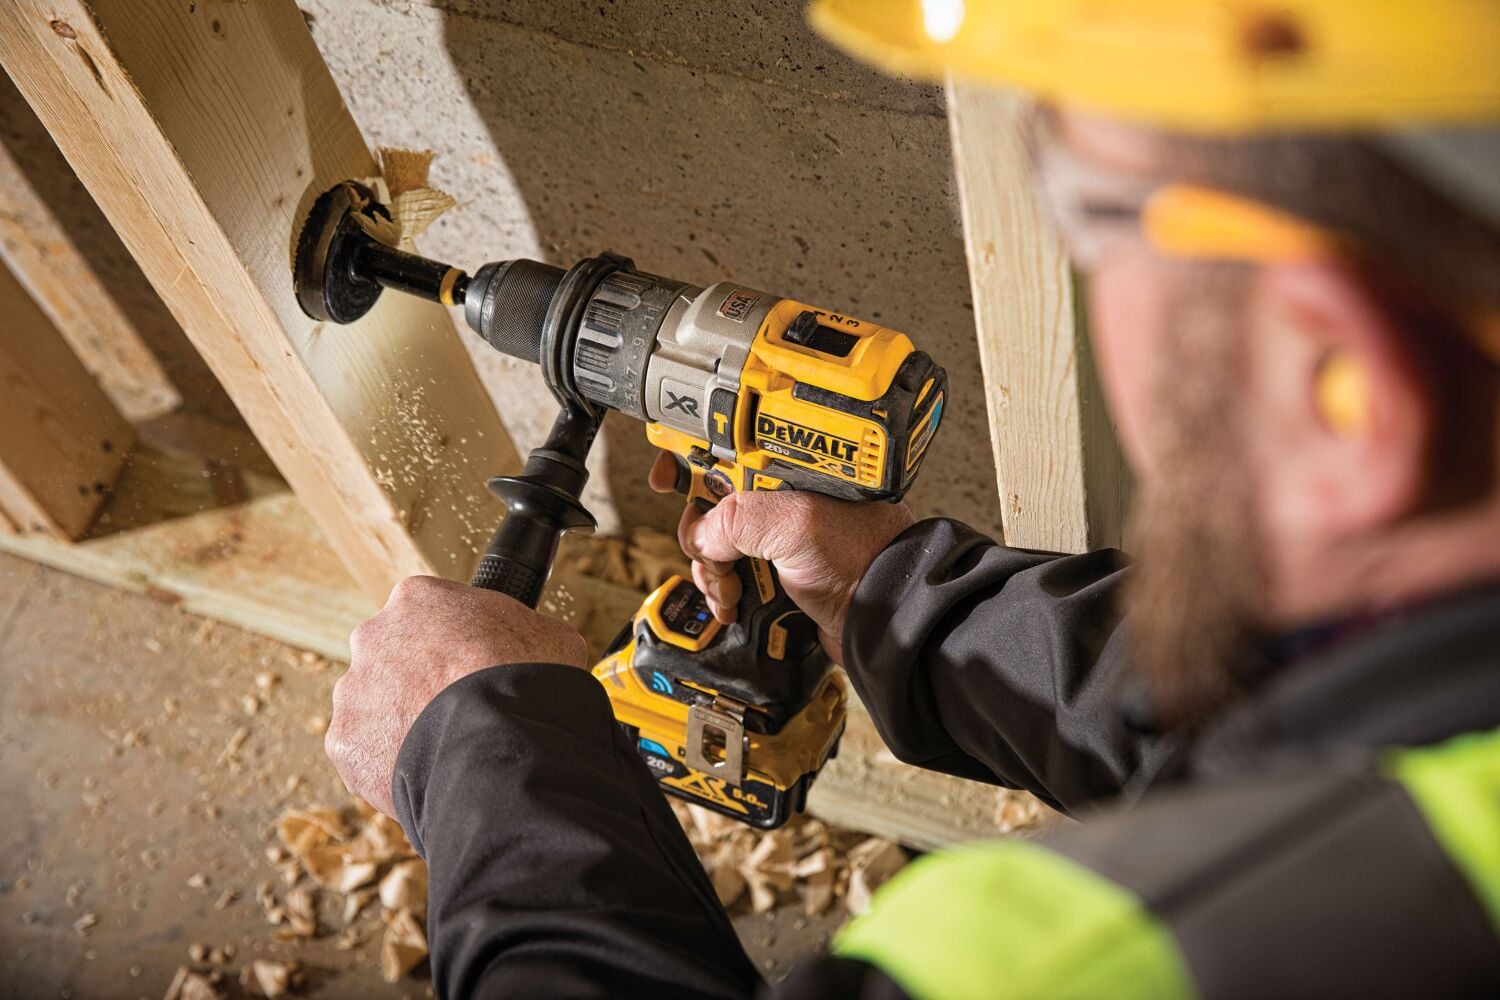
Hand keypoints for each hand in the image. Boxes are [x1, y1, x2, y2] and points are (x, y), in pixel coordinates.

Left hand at [326, 575, 586, 816]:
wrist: (499, 747)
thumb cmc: (528, 682)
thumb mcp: (547, 633)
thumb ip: (518, 631)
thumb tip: (531, 646)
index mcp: (418, 598)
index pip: (429, 614)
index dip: (454, 643)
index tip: (470, 663)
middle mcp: (374, 636)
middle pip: (393, 657)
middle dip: (418, 680)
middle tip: (456, 706)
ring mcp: (354, 691)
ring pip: (376, 706)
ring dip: (403, 722)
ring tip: (447, 745)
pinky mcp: (345, 742)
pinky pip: (368, 752)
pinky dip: (391, 762)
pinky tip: (429, 769)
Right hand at [648, 453, 913, 661]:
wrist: (884, 620)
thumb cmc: (862, 561)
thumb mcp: (792, 524)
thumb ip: (734, 519)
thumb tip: (700, 537)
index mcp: (789, 473)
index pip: (727, 452)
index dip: (691, 461)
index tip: (666, 477)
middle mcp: (783, 500)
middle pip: (712, 504)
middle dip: (701, 534)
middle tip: (711, 556)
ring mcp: (780, 539)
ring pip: (718, 544)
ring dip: (711, 570)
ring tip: (729, 591)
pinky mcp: (779, 573)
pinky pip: (732, 575)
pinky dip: (723, 590)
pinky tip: (732, 604)